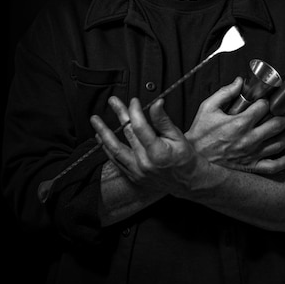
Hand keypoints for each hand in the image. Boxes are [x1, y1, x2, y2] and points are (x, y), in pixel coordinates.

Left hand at [90, 96, 205, 194]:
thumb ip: (163, 121)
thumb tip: (156, 103)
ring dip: (104, 133)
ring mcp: (138, 172)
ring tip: (95, 121)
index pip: (140, 127)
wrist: (189, 183)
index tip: (134, 101)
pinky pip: (116, 161)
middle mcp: (145, 164)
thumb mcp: (178, 137)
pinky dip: (107, 149)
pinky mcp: (134, 177)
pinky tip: (101, 138)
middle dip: (120, 114)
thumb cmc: (185, 159)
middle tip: (113, 101)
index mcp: (158, 153)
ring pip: (115, 149)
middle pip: (128, 133)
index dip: (135, 111)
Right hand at [185, 77, 284, 174]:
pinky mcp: (250, 166)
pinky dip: (284, 160)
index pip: (263, 108)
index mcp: (239, 123)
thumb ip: (224, 93)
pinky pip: (273, 166)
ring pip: (279, 144)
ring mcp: (251, 154)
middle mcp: (249, 139)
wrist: (193, 158)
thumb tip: (239, 81)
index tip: (269, 99)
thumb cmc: (199, 133)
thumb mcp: (207, 108)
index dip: (268, 101)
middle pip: (277, 124)